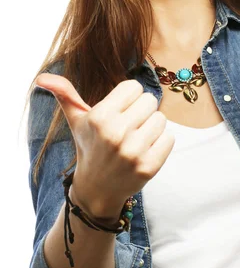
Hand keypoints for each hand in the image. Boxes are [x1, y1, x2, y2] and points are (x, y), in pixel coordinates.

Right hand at [34, 74, 173, 218]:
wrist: (97, 189)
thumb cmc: (90, 146)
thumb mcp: (77, 120)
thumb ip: (65, 94)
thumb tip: (42, 77)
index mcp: (100, 117)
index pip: (134, 86)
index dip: (129, 98)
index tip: (120, 111)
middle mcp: (116, 133)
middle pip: (150, 100)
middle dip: (141, 111)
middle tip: (129, 127)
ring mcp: (133, 152)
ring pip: (161, 119)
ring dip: (152, 127)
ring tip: (136, 139)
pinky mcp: (149, 166)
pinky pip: (169, 138)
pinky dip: (161, 143)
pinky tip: (145, 151)